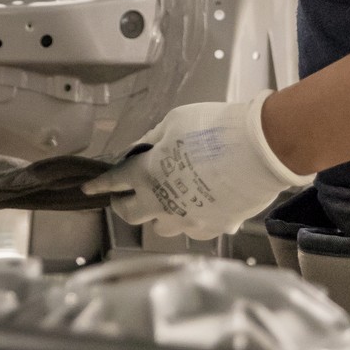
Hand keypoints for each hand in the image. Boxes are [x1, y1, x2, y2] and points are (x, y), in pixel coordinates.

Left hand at [82, 93, 313, 240]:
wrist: (260, 150)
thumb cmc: (215, 129)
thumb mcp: (175, 122)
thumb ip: (153, 140)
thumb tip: (144, 150)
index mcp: (145, 174)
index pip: (113, 181)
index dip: (99, 184)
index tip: (89, 189)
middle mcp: (161, 202)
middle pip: (129, 213)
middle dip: (123, 204)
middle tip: (126, 196)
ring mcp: (187, 219)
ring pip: (161, 227)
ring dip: (159, 214)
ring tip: (168, 201)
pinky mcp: (212, 227)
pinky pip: (194, 227)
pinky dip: (193, 218)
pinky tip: (203, 205)